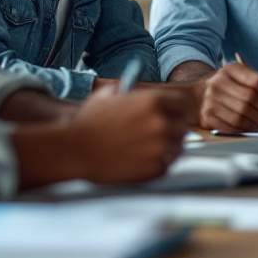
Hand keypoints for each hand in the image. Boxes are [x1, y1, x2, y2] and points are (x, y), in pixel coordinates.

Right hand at [69, 88, 189, 182]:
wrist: (73, 149)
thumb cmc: (88, 121)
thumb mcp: (109, 95)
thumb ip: (130, 91)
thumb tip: (142, 88)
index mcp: (153, 101)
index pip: (183, 104)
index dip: (177, 110)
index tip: (173, 115)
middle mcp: (161, 124)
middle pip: (183, 126)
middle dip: (173, 129)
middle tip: (161, 134)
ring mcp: (160, 148)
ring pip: (178, 147)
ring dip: (168, 147)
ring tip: (149, 148)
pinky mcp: (154, 169)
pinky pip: (167, 165)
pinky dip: (158, 164)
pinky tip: (141, 160)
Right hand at [197, 63, 257, 130]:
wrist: (195, 98)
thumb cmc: (224, 89)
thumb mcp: (240, 78)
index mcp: (231, 69)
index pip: (257, 81)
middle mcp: (219, 82)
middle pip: (252, 98)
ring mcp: (212, 99)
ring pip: (243, 114)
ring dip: (257, 121)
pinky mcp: (208, 115)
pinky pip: (233, 125)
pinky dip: (246, 128)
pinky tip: (249, 125)